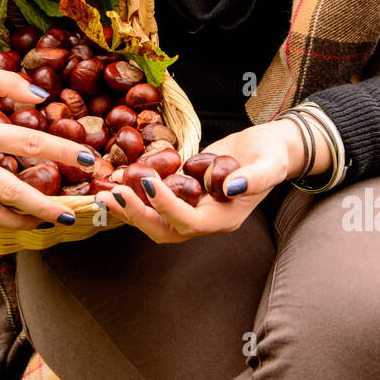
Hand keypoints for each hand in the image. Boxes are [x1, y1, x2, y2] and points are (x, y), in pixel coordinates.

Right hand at [0, 65, 99, 230]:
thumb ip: (9, 82)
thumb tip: (44, 97)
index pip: (30, 144)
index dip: (62, 152)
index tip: (89, 159)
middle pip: (13, 192)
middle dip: (47, 206)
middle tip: (75, 212)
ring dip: (24, 222)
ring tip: (49, 221)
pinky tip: (19, 218)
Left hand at [93, 119, 307, 243]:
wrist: (270, 148)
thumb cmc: (272, 155)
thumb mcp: (270, 164)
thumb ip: (254, 178)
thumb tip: (231, 187)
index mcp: (225, 219)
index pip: (190, 221)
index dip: (167, 206)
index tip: (149, 182)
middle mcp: (205, 219)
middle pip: (165, 230)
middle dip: (137, 215)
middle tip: (114, 195)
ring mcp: (193, 208)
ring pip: (156, 221)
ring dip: (130, 209)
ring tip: (107, 193)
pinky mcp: (184, 193)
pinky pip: (155, 201)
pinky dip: (136, 194)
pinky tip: (118, 180)